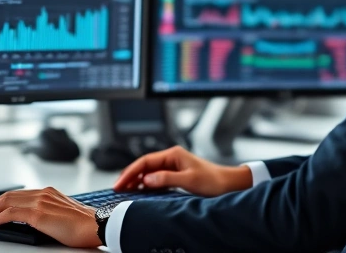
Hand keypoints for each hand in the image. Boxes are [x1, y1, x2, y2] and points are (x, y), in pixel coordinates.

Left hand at [0, 187, 100, 248]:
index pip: (17, 194)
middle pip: (7, 195)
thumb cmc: (84, 225)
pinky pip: (11, 213)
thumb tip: (31, 222)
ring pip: (6, 202)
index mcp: (48, 192)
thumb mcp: (61, 215)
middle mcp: (42, 193)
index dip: (0, 202)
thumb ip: (46, 213)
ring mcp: (40, 202)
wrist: (97, 226)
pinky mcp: (39, 213)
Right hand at [113, 145, 251, 196]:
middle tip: (117, 188)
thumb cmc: (212, 180)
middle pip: (144, 166)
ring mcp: (173, 166)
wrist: (228, 184)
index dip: (130, 172)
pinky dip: (146, 185)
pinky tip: (139, 191)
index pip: (145, 161)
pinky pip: (156, 179)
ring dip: (136, 181)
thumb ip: (166, 178)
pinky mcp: (176, 175)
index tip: (120, 182)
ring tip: (124, 191)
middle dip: (129, 176)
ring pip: (149, 172)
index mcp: (173, 154)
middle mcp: (171, 158)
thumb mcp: (189, 180)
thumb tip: (146, 179)